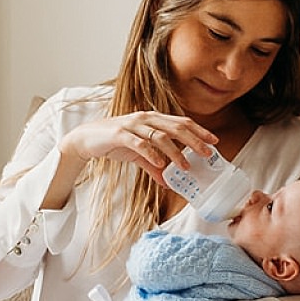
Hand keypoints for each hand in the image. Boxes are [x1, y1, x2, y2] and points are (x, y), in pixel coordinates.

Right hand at [56, 110, 218, 186]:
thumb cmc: (114, 142)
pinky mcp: (119, 134)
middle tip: (207, 154)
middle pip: (176, 127)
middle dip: (194, 141)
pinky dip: (152, 154)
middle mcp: (145, 118)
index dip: (199, 131)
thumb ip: (153, 165)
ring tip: (185, 167)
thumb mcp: (137, 155)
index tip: (214, 141)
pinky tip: (160, 165)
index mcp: (153, 119)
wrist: (85, 139)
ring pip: (161, 136)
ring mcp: (132, 125)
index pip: (181, 122)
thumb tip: (168, 182)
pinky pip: (140, 144)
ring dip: (176, 152)